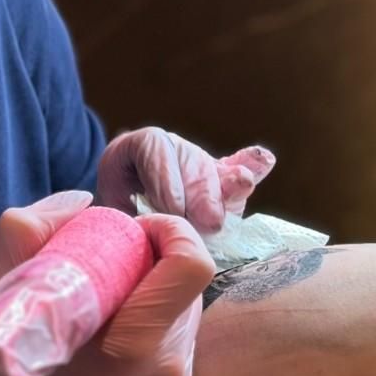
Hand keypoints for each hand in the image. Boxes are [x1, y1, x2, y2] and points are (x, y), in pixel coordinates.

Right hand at [0, 192, 213, 375]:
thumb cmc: (8, 354)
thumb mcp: (1, 283)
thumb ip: (29, 228)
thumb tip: (85, 202)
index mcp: (134, 344)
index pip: (192, 264)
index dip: (169, 230)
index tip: (131, 229)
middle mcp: (167, 364)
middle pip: (188, 276)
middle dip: (154, 252)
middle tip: (110, 253)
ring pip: (186, 297)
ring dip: (154, 278)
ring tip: (109, 285)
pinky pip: (178, 322)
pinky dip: (153, 304)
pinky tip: (117, 312)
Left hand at [94, 127, 274, 232]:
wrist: (124, 200)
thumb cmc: (114, 208)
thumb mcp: (109, 207)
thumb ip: (124, 215)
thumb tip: (138, 229)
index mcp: (139, 146)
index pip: (154, 150)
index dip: (166, 180)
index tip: (173, 211)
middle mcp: (173, 147)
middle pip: (191, 162)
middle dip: (199, 193)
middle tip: (204, 222)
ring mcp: (198, 161)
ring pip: (214, 171)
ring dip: (220, 197)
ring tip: (220, 221)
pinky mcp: (219, 179)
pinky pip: (236, 174)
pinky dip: (251, 171)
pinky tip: (265, 162)